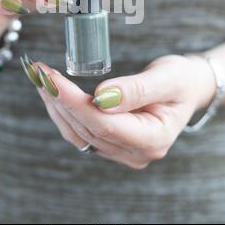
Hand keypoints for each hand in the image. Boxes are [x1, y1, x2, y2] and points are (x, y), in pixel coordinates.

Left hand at [26, 54, 215, 168]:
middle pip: (86, 129)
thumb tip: (101, 97)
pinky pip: (80, 131)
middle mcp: (135, 153)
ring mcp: (122, 151)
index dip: (73, 101)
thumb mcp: (167, 78)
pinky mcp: (111, 143)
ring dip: (55, 105)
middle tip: (37, 71)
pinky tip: (51, 92)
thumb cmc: (180, 80)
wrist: (186, 89)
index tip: (51, 77)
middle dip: (58, 98)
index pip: (103, 123)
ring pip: (78, 133)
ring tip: (39, 77)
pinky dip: (63, 110)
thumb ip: (137, 89)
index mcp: (153, 139)